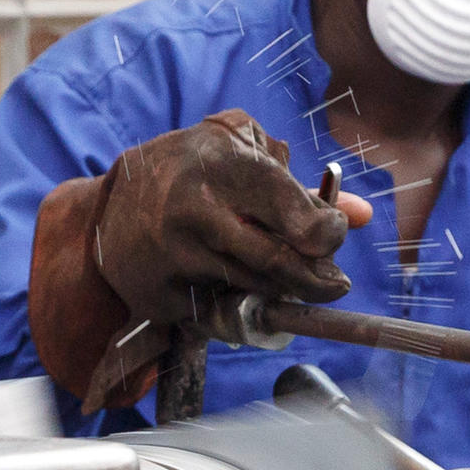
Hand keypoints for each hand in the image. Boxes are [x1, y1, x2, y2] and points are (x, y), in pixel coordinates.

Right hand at [90, 110, 359, 323]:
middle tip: (331, 282)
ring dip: (280, 292)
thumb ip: (301, 186)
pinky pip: (220, 316)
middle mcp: (197, 212)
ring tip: (281, 276)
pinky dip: (237, 308)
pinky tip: (231, 286)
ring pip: (255, 293)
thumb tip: (361, 215)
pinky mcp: (161, 296)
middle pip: (282, 265)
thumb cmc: (190, 171)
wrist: (108, 206)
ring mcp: (175, 258)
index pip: (299, 218)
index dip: (328, 234)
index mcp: (224, 167)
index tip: (331, 236)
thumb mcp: (242, 154)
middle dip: (317, 279)